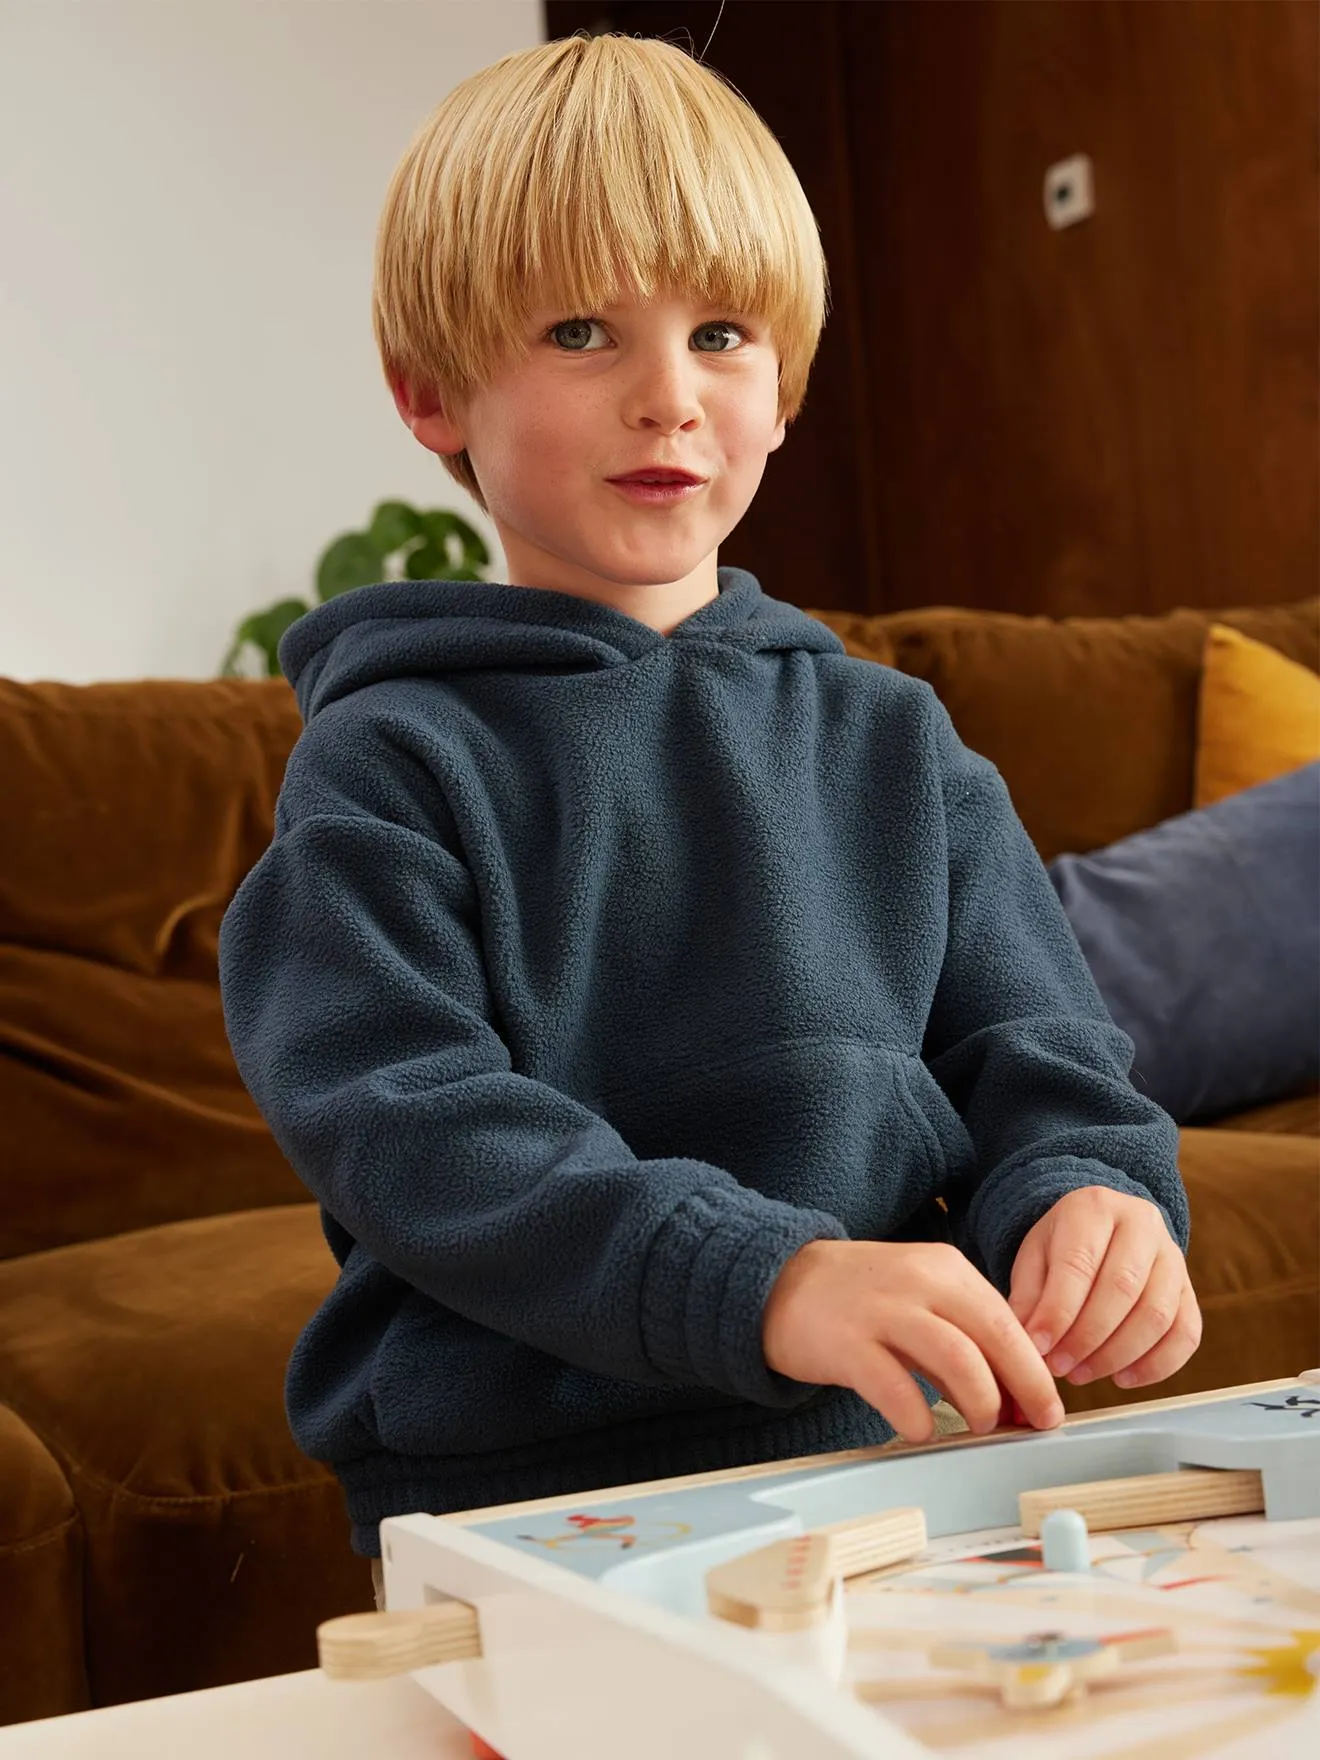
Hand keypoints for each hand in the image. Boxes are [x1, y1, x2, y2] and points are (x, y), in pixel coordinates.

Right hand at [762, 1239, 1064, 1442]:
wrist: (776, 1281)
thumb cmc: (858, 1299)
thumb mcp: (919, 1301)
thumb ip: (962, 1341)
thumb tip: (1011, 1398)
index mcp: (946, 1268)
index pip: (1008, 1319)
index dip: (1034, 1369)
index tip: (1046, 1406)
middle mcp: (920, 1281)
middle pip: (995, 1335)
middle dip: (1025, 1387)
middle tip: (1032, 1424)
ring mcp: (882, 1310)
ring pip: (957, 1358)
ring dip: (980, 1402)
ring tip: (979, 1426)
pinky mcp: (847, 1343)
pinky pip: (895, 1387)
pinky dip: (917, 1416)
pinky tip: (921, 1429)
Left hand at [1008, 1186, 1201, 1390]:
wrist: (1103, 1230)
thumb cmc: (1062, 1246)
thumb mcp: (1034, 1257)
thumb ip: (1029, 1298)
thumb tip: (1029, 1346)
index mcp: (1094, 1207)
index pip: (1078, 1264)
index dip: (1058, 1313)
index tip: (1038, 1349)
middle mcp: (1142, 1223)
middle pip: (1122, 1288)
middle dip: (1088, 1338)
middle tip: (1060, 1367)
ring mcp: (1172, 1255)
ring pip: (1157, 1314)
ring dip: (1118, 1355)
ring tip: (1082, 1374)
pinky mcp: (1189, 1289)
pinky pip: (1186, 1333)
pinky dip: (1157, 1365)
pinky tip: (1122, 1378)